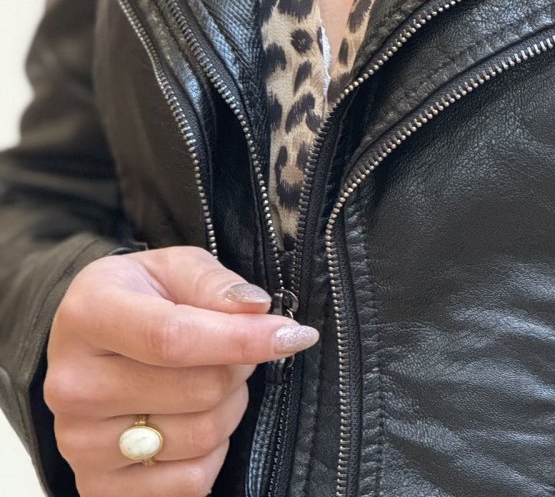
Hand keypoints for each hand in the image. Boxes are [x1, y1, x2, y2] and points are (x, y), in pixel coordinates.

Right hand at [44, 245, 316, 496]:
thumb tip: (258, 309)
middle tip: (236, 350)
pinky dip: (212, 451)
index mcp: (88, 315)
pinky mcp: (98, 487)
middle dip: (239, 367)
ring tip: (211, 381)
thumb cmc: (142, 297)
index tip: (294, 335)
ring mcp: (80, 443)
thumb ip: (215, 283)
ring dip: (229, 407)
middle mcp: (74, 385)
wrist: (90, 343)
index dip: (241, 340)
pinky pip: (191, 482)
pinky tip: (193, 420)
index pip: (173, 338)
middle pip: (197, 390)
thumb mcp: (175, 267)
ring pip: (200, 437)